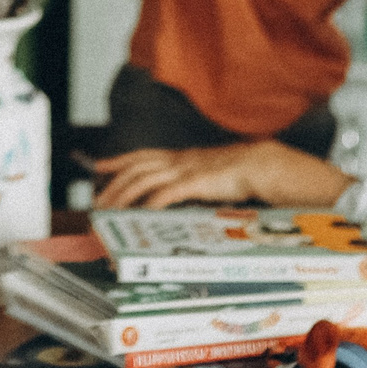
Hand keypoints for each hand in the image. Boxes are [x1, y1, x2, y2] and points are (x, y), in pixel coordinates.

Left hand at [91, 140, 345, 209]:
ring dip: (123, 195)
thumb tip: (178, 199)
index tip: (100, 166)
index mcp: (183, 157)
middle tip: (97, 200)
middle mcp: (180, 160)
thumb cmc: (243, 173)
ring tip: (108, 210)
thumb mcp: (211, 176)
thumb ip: (194, 183)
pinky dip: (149, 202)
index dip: (119, 160)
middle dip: (113, 184)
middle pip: (136, 169)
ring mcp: (187, 170)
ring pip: (144, 180)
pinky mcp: (198, 182)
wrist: (269, 165)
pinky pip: (167, 193)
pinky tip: (139, 211)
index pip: (143, 155)